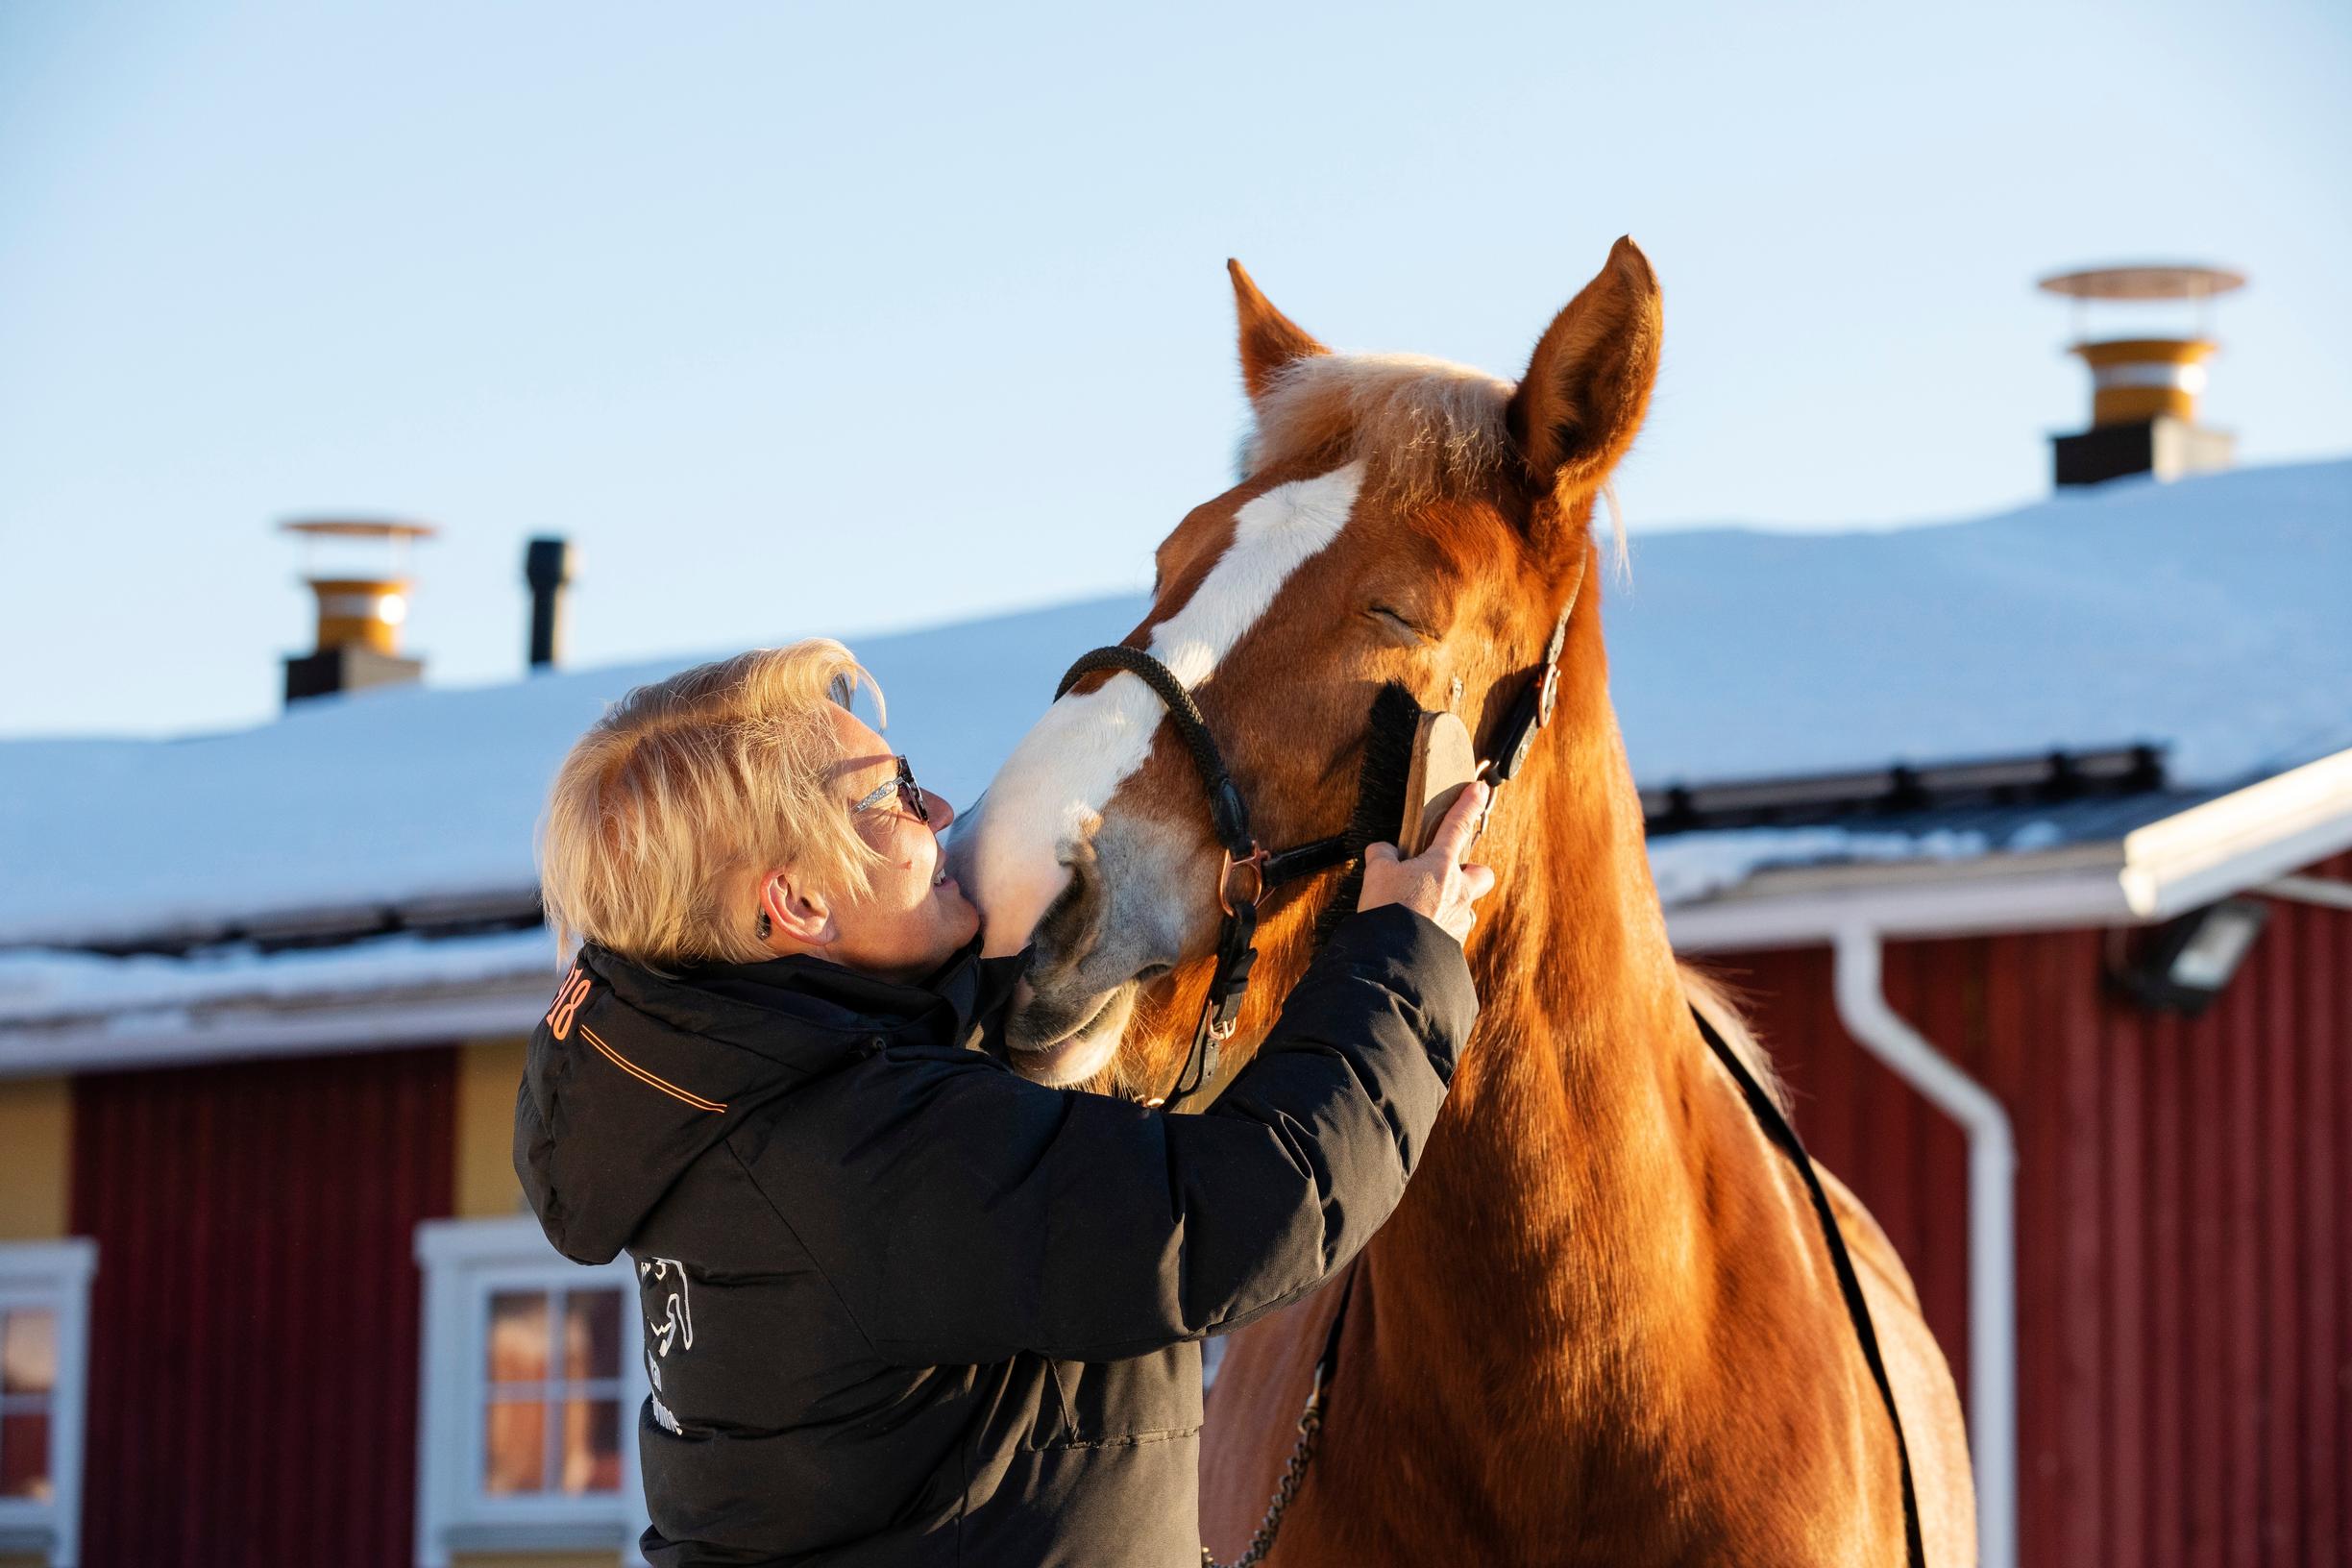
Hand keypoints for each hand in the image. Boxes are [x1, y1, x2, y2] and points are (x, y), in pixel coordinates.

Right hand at [1357, 781, 1496, 944]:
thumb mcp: (1377, 874)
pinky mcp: (1454, 945)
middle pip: (1482, 874)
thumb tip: (1382, 850)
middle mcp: (1458, 891)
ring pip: (1467, 906)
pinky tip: (1421, 933)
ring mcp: (1459, 919)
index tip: (1480, 788)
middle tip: (1450, 876)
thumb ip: (1382, 856)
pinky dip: (1440, 929)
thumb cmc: (1389, 910)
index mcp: (1440, 866)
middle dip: (1472, 873)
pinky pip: (1453, 931)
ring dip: (1453, 905)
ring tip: (1426, 910)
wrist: (1395, 956)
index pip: (1458, 826)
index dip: (1468, 804)